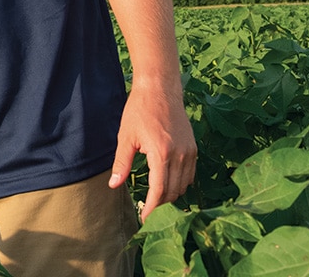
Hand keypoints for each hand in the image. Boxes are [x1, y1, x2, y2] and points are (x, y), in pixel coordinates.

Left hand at [108, 79, 196, 220]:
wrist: (160, 89)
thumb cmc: (139, 110)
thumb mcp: (126, 137)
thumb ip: (122, 163)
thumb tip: (114, 185)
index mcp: (161, 153)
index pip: (159, 190)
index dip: (152, 208)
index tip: (145, 219)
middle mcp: (180, 155)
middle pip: (173, 191)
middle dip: (161, 204)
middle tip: (148, 210)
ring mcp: (189, 152)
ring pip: (184, 185)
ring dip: (171, 194)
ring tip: (156, 198)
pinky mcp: (194, 148)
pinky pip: (190, 174)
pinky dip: (181, 183)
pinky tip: (168, 182)